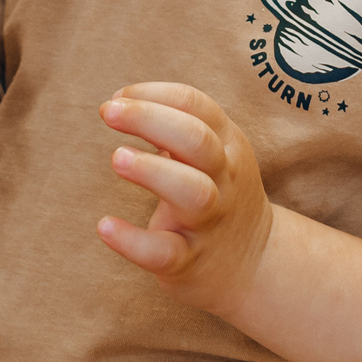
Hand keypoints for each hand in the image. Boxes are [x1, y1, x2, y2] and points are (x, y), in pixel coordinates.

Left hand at [96, 84, 275, 315]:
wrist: (255, 266)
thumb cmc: (218, 193)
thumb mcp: (212, 153)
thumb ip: (173, 126)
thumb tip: (118, 102)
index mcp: (228, 146)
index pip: (196, 106)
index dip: (153, 94)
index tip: (117, 98)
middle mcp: (224, 181)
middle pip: (198, 140)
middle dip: (151, 119)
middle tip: (109, 112)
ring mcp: (209, 223)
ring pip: (193, 192)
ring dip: (152, 171)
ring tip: (117, 157)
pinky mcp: (190, 262)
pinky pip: (164, 252)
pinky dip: (132, 240)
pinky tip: (105, 226)